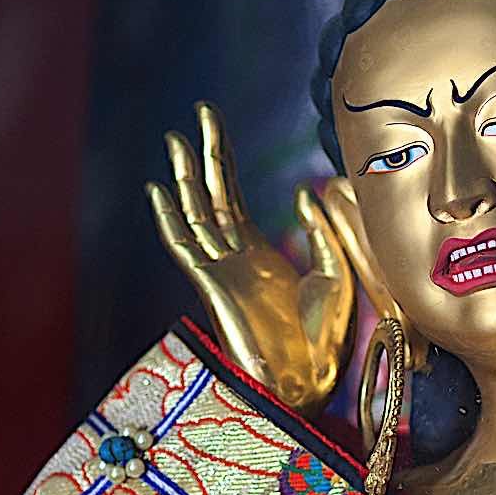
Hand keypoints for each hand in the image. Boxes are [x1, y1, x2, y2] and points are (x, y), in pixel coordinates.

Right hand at [148, 102, 354, 412]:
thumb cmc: (327, 339)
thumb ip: (319, 231)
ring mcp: (222, 270)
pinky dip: (171, 217)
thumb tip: (301, 192)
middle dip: (206, 153)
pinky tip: (160, 190)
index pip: (234, 197)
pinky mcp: (214, 285)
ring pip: (197, 211)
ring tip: (177, 137)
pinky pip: (186, 245)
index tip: (215, 128)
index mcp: (261, 254)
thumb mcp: (336, 273)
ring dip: (186, 175)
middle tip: (200, 111)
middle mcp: (236, 258)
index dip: (225, 162)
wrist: (310, 383)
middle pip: (213, 194)